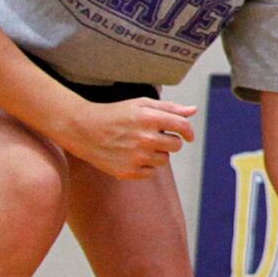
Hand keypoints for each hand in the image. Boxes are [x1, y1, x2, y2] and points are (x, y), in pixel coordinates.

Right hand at [60, 96, 195, 179]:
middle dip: (170, 141)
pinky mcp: (128, 171)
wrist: (83, 129)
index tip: (187, 135)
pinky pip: (150, 172)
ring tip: (139, 145)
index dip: (188, 131)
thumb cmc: (115, 114)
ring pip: (164, 160)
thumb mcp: (140, 104)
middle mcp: (145, 138)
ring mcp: (136, 157)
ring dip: (157, 153)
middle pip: (176, 145)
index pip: (182, 127)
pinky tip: (132, 156)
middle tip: (155, 137)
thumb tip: (193, 111)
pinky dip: (145, 165)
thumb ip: (169, 108)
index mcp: (150, 118)